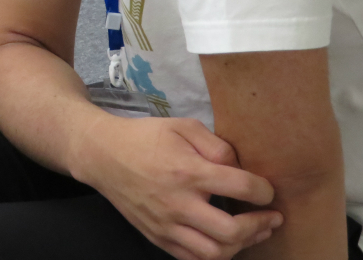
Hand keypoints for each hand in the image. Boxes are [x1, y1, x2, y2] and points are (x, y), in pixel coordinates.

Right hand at [76, 115, 283, 259]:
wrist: (102, 155)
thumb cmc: (145, 137)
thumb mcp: (181, 126)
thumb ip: (215, 145)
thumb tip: (240, 168)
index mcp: (187, 171)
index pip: (241, 188)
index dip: (263, 190)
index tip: (266, 189)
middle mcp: (178, 203)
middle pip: (231, 231)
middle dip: (260, 226)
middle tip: (271, 217)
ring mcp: (166, 224)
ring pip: (214, 253)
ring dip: (242, 246)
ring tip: (254, 233)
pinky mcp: (156, 236)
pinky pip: (191, 258)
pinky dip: (214, 255)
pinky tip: (224, 242)